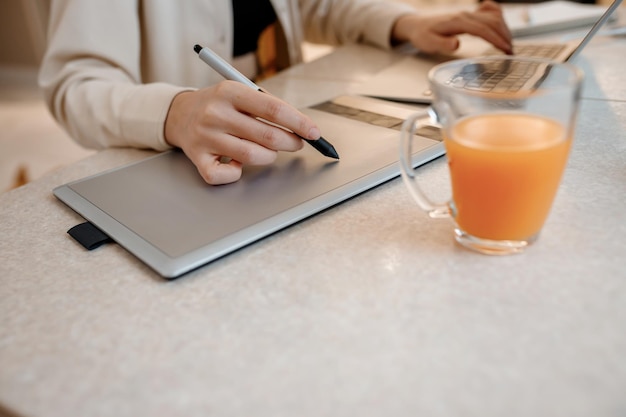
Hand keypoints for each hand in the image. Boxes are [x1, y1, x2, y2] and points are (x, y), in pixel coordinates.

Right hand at [164, 80, 320, 184]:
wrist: (179, 114)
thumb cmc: (218, 105)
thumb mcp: (239, 93)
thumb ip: (267, 107)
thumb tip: (301, 127)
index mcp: (230, 92)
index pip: (273, 109)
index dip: (298, 122)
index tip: (314, 133)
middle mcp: (216, 113)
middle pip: (266, 135)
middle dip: (290, 142)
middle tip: (296, 143)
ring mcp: (205, 137)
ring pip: (251, 156)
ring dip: (268, 157)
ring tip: (268, 151)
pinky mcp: (197, 157)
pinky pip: (226, 175)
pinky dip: (237, 173)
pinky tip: (237, 163)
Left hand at [391, 0, 512, 54]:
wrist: (417, 24)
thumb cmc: (422, 35)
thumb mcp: (428, 43)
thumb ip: (442, 44)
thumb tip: (456, 44)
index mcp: (458, 22)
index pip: (482, 29)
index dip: (496, 39)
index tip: (506, 49)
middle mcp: (466, 14)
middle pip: (492, 21)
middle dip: (504, 36)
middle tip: (511, 52)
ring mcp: (469, 13)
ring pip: (494, 16)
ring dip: (504, 29)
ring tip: (508, 45)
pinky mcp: (470, 14)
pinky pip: (490, 10)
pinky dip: (499, 18)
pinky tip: (501, 27)